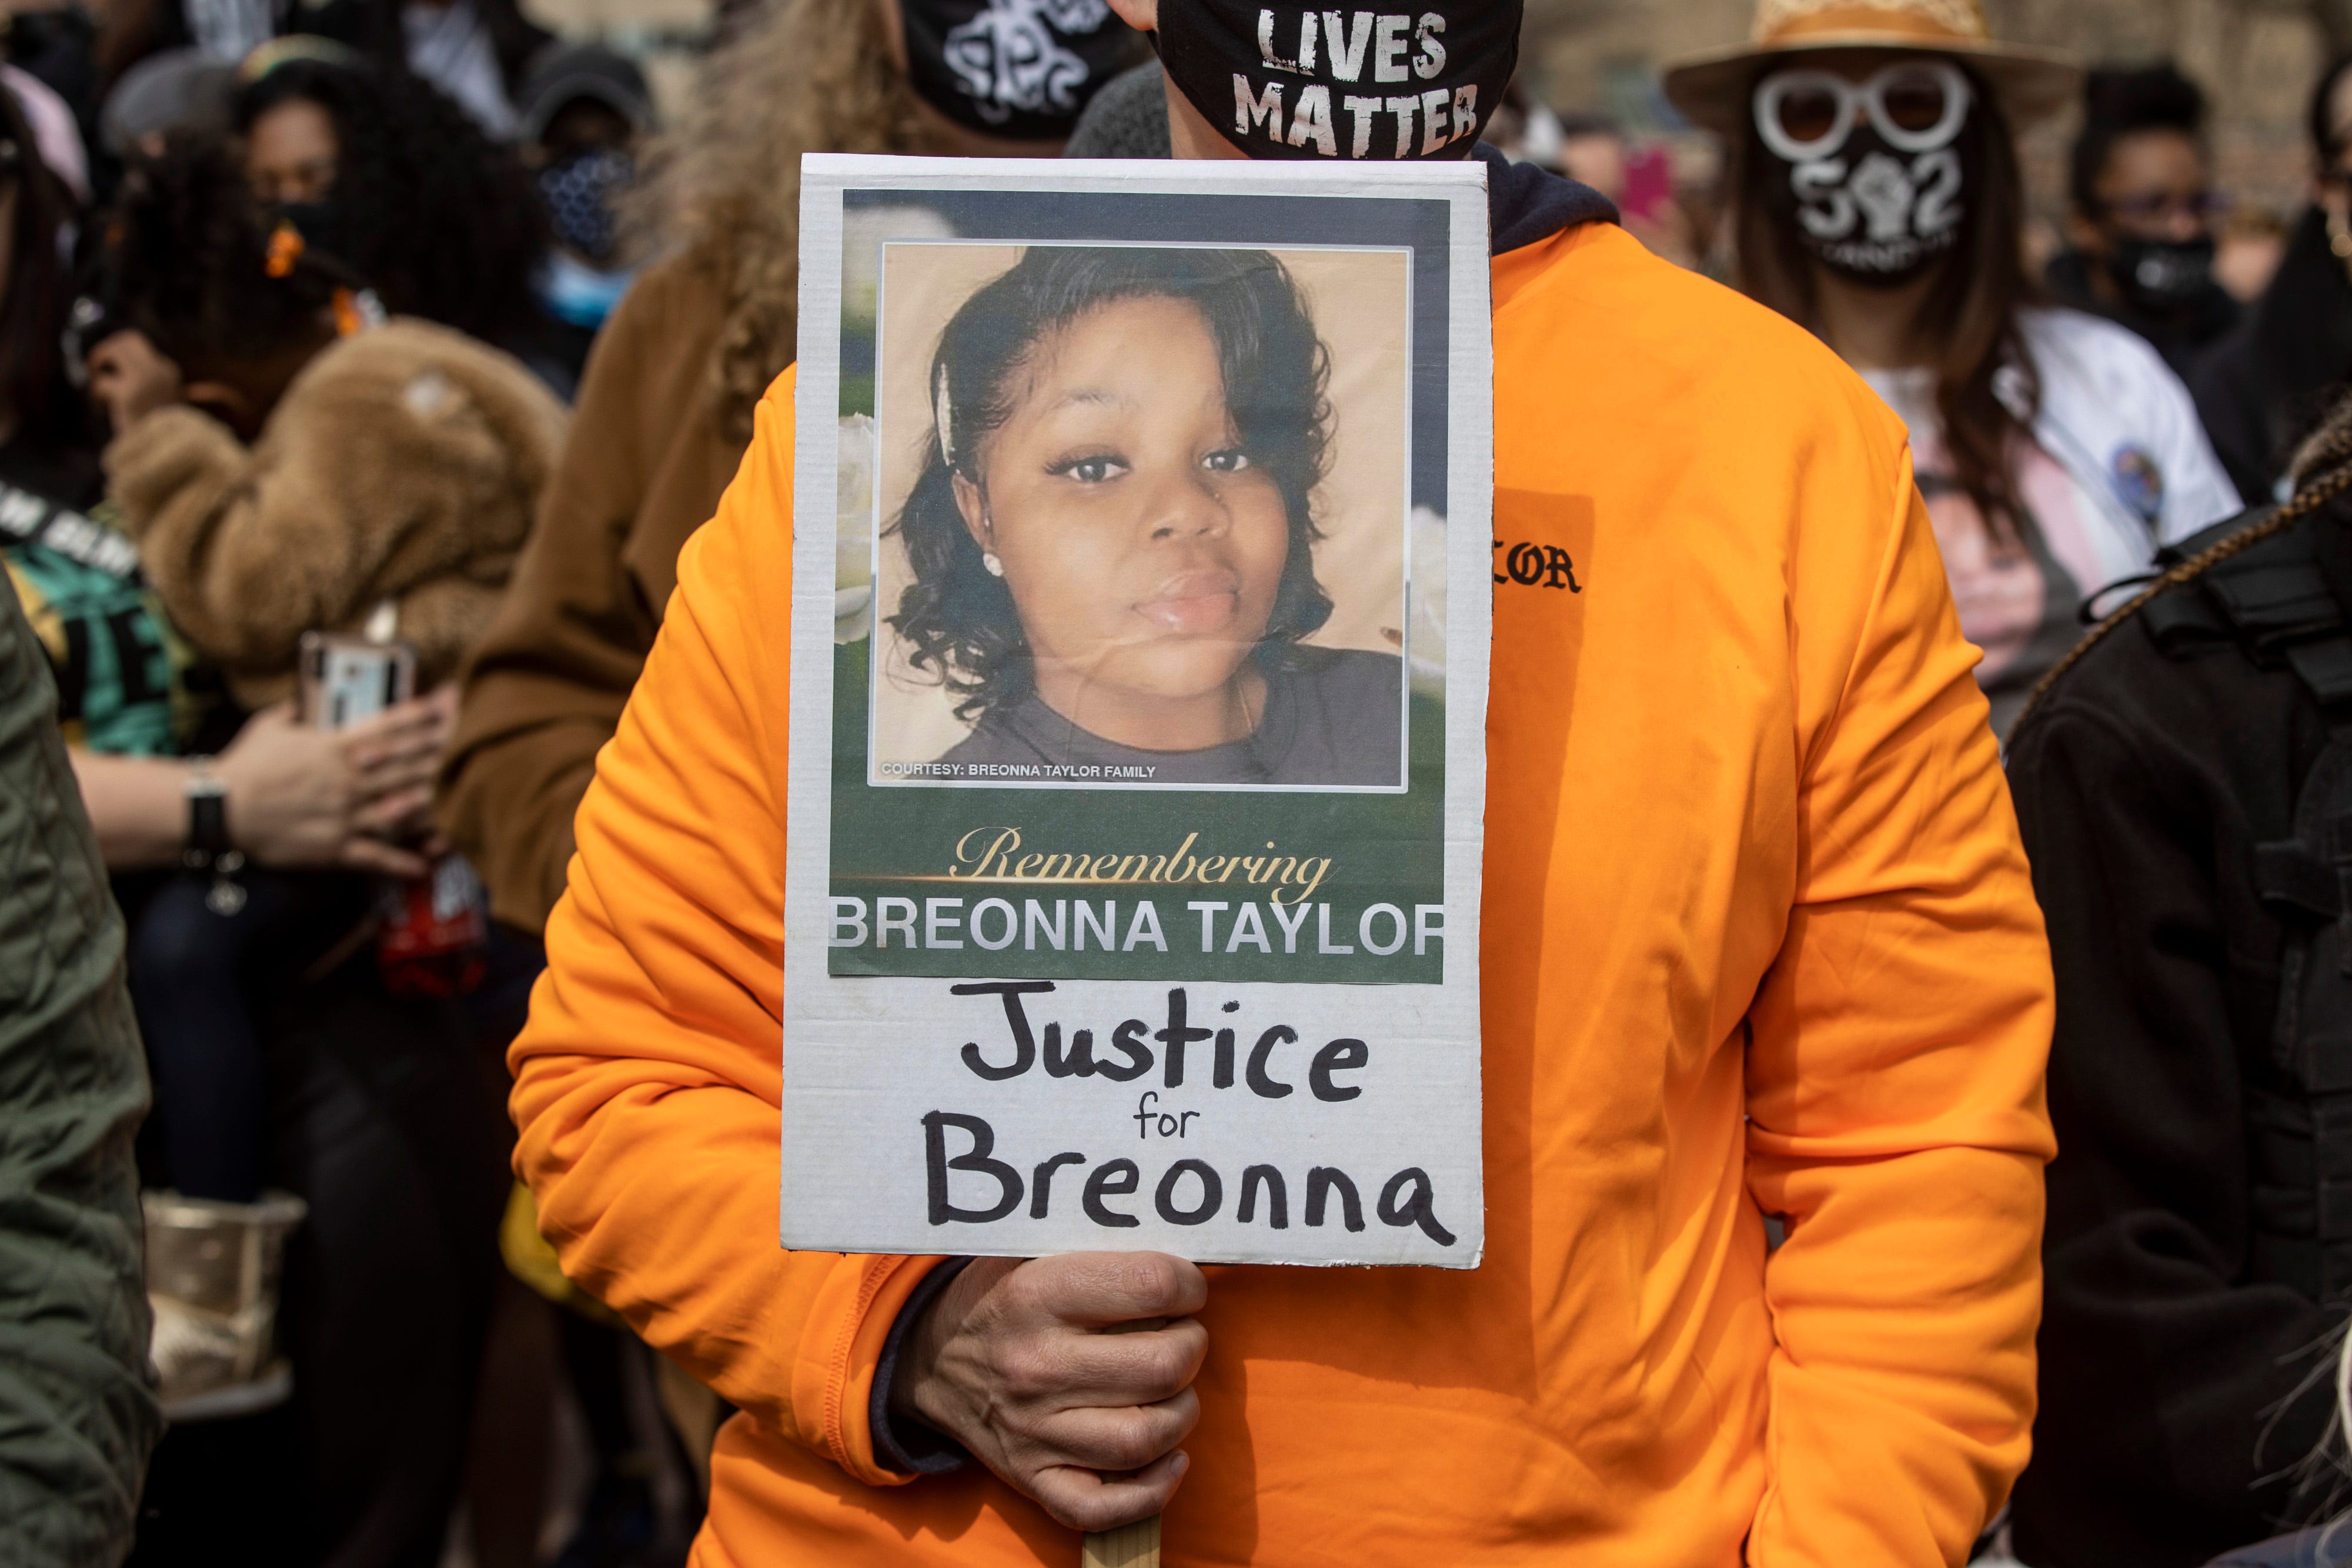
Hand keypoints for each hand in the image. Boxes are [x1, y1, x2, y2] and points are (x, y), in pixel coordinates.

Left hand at [87, 329, 183, 431]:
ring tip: (97, 384)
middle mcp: (160, 371)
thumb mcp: (154, 399)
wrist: (165, 454)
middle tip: (96, 369)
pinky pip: (101, 381)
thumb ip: (141, 380)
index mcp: (169, 371)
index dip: (119, 359)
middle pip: (127, 339)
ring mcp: (145, 380)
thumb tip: (110, 361)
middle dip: (106, 350)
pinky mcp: (128, 393)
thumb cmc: (156, 430)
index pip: (140, 346)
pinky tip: (101, 409)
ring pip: (113, 350)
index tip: (113, 376)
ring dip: (97, 362)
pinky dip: (96, 395)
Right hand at [214, 691, 454, 875]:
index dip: (419, 718)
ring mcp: (345, 815)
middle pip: (406, 766)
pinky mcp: (335, 847)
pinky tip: (426, 867)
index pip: (387, 728)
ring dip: (434, 805)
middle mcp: (348, 780)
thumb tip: (302, 697)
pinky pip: (376, 857)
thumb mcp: (270, 726)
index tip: (445, 709)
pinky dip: (402, 864)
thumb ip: (294, 711)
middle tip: (470, 750)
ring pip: (401, 809)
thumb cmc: (244, 764)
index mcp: (334, 748)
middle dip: (439, 757)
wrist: (221, 807)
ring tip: (462, 801)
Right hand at [890, 1253, 1206, 1531]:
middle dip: (1191, 1348)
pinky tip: (1169, 1456)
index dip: (1189, 1285)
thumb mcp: (1035, 1250)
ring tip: (1172, 1390)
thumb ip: (1103, 1247)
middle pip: (1161, 1368)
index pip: (1153, 1286)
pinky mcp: (1032, 1477)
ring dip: (1181, 1413)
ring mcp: (1033, 1430)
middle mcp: (1036, 1365)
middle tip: (1182, 1338)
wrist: (930, 1358)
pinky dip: (1152, 1489)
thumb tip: (1184, 1256)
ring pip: (1145, 1437)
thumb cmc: (1001, 1296)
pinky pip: (1104, 1507)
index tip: (1186, 1289)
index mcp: (1038, 1294)